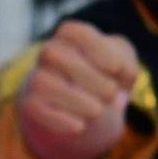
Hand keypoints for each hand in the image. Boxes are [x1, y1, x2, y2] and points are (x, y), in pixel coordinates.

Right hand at [14, 21, 138, 158]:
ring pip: (44, 83)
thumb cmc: (102, 78)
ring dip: (76, 100)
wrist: (79, 108)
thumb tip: (121, 75)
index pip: (74, 32)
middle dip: (88, 77)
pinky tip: (81, 127)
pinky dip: (60, 120)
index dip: (96, 48)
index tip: (116, 69)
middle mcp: (48, 54)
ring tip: (98, 112)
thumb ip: (127, 67)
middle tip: (111, 94)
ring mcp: (36, 79)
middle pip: (55, 55)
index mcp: (70, 37)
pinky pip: (37, 109)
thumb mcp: (121, 68)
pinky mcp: (31, 105)